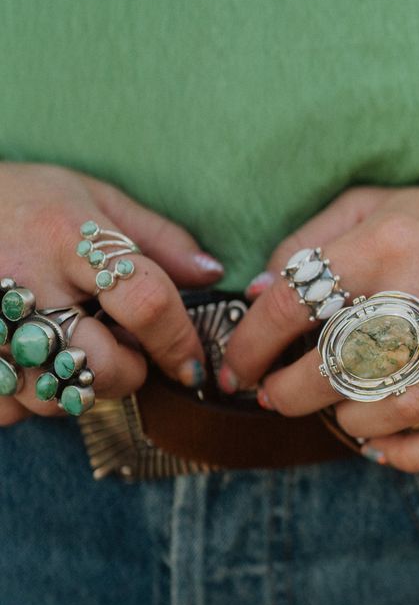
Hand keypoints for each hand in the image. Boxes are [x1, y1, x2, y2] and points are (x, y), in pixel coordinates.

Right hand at [0, 162, 223, 426]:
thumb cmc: (18, 199)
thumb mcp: (89, 196)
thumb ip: (155, 236)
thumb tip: (212, 274)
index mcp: (67, 237)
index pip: (146, 301)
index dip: (178, 340)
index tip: (189, 362)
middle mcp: (26, 282)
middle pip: (103, 365)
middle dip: (128, 374)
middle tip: (122, 355)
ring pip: (55, 397)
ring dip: (77, 389)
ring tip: (68, 351)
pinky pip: (10, 409)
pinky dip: (27, 400)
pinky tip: (28, 364)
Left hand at [218, 181, 418, 470]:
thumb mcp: (374, 206)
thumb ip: (308, 242)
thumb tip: (256, 295)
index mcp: (385, 244)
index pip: (293, 304)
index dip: (249, 344)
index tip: (237, 366)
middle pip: (333, 367)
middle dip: (287, 393)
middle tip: (276, 395)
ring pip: (389, 411)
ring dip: (347, 422)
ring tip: (335, 412)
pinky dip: (408, 456)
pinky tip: (380, 449)